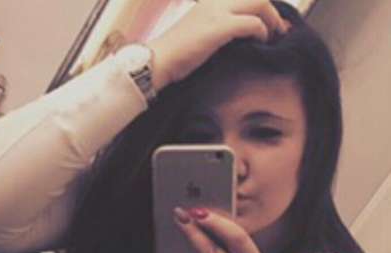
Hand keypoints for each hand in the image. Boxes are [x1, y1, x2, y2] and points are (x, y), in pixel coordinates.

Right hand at [147, 0, 290, 90]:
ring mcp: (217, 12)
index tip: (270, 24)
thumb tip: (237, 38)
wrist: (157, 62)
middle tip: (279, 31)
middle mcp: (215, 1)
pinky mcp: (219, 27)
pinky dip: (261, 32)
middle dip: (273, 13)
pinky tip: (261, 42)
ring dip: (272, 21)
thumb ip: (216, 29)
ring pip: (260, 4)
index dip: (261, 7)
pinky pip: (252, 23)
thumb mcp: (197, 34)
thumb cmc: (174, 56)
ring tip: (273, 38)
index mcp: (210, 1)